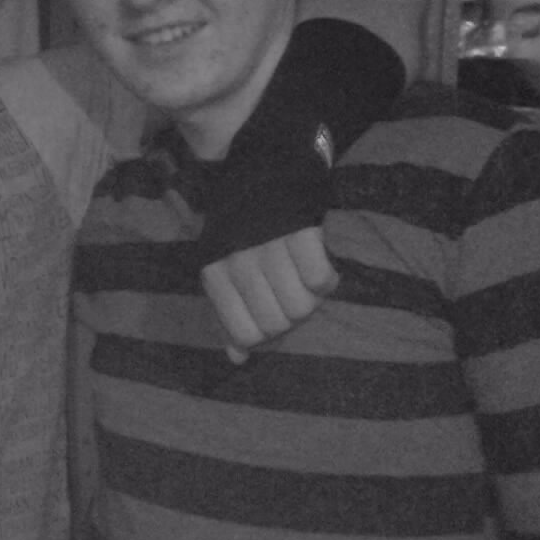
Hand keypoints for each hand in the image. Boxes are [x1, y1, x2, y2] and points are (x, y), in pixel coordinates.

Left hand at [201, 227, 338, 363]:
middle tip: (288, 290)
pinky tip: (315, 264)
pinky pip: (319, 280)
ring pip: (301, 309)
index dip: (263, 333)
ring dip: (309, 299)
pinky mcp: (301, 232)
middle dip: (288, 316)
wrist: (260, 181)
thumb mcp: (225, 273)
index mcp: (215, 274)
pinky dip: (324, 278)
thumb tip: (237, 358)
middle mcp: (239, 262)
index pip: (244, 334)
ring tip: (301, 277)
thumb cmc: (243, 237)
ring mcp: (269, 247)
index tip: (267, 311)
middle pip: (276, 325)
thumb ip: (228, 317)